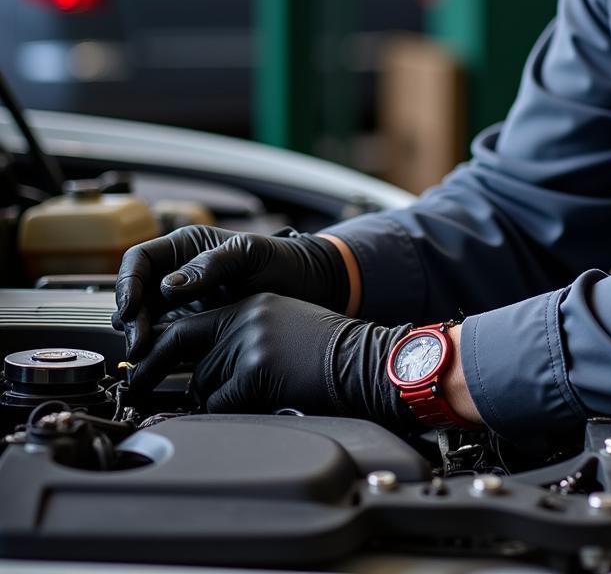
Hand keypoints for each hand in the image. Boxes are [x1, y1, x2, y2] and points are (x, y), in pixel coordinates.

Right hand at [113, 226, 349, 360]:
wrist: (308, 288)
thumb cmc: (281, 260)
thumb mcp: (248, 254)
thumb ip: (211, 265)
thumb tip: (169, 285)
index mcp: (185, 247)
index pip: (139, 261)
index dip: (127, 284)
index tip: (129, 309)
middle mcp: (178, 274)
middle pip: (135, 296)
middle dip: (131, 320)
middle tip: (138, 345)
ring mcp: (184, 303)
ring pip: (144, 321)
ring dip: (140, 338)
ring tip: (146, 357)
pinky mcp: (194, 327)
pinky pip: (165, 339)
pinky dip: (158, 351)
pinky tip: (160, 363)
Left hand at [128, 293, 415, 427]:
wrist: (364, 359)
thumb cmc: (330, 352)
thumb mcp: (281, 327)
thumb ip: (241, 337)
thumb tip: (199, 371)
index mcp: (251, 304)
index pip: (188, 323)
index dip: (159, 348)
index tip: (140, 364)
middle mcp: (246, 317)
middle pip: (187, 355)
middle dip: (167, 376)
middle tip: (143, 388)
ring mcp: (250, 343)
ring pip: (202, 384)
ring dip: (215, 399)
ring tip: (253, 395)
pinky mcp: (257, 370)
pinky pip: (220, 404)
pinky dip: (231, 413)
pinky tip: (262, 403)